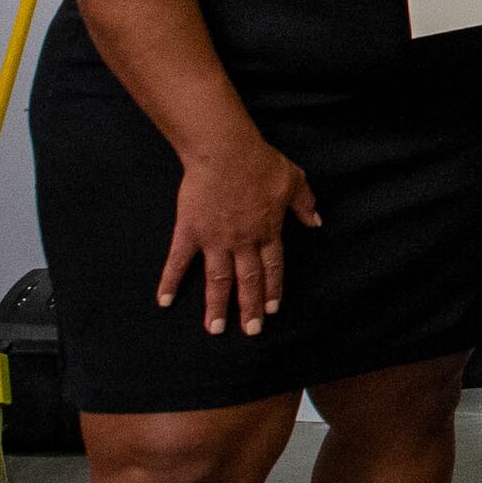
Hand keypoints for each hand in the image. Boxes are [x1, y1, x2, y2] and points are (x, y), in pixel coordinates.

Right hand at [164, 135, 314, 334]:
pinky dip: (170, 282)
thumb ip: (304, 204)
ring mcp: (215, 239)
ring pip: (217, 280)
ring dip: (217, 306)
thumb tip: (316, 221)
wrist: (225, 152)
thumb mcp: (294, 181)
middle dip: (249, 308)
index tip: (271, 310)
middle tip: (250, 331)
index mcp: (268, 231)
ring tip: (215, 329)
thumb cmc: (260, 163)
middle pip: (247, 281)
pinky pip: (178, 262)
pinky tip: (165, 301)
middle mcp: (242, 241)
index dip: (272, 290)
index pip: (272, 268)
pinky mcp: (189, 231)